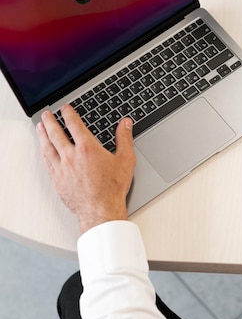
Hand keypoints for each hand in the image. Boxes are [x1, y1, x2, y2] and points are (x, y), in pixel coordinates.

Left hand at [36, 105, 135, 233]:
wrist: (101, 209)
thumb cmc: (112, 188)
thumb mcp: (125, 160)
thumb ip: (124, 139)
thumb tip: (125, 124)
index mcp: (87, 149)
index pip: (74, 126)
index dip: (68, 115)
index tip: (65, 109)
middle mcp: (71, 156)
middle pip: (56, 134)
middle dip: (50, 122)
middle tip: (47, 115)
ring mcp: (62, 168)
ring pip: (47, 147)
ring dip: (43, 135)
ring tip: (40, 128)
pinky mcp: (57, 180)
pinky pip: (47, 162)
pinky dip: (44, 152)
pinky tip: (43, 150)